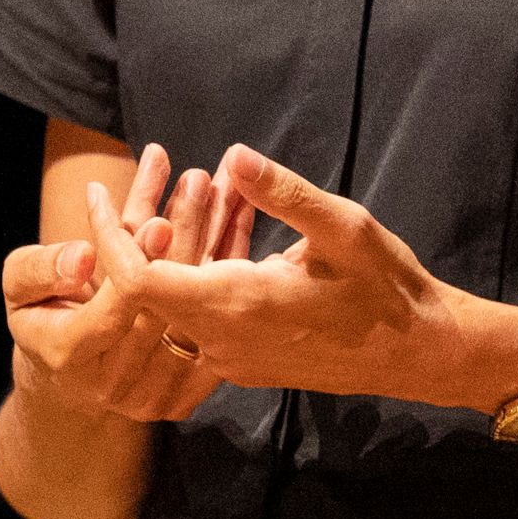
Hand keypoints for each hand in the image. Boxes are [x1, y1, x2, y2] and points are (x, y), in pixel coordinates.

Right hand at [2, 141, 255, 421]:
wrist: (67, 379)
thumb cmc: (39, 316)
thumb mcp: (18, 287)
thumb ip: (40, 268)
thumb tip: (83, 255)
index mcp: (70, 355)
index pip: (113, 305)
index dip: (136, 262)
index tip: (159, 221)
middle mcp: (116, 383)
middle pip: (163, 303)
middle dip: (184, 236)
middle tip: (200, 182)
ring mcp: (155, 394)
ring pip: (196, 310)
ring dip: (216, 243)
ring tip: (224, 189)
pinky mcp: (185, 394)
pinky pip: (215, 324)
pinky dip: (228, 271)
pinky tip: (237, 221)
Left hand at [131, 147, 517, 409]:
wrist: (418, 354)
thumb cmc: (387, 288)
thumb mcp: (343, 228)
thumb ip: (283, 193)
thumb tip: (232, 154)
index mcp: (236, 305)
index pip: (138, 279)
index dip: (108, 236)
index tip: (99, 192)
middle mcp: (222, 341)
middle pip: (145, 290)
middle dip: (138, 231)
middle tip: (143, 177)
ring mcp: (230, 359)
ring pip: (172, 303)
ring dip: (173, 250)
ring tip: (192, 192)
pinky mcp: (244, 364)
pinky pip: (198, 319)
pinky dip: (197, 274)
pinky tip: (225, 230)